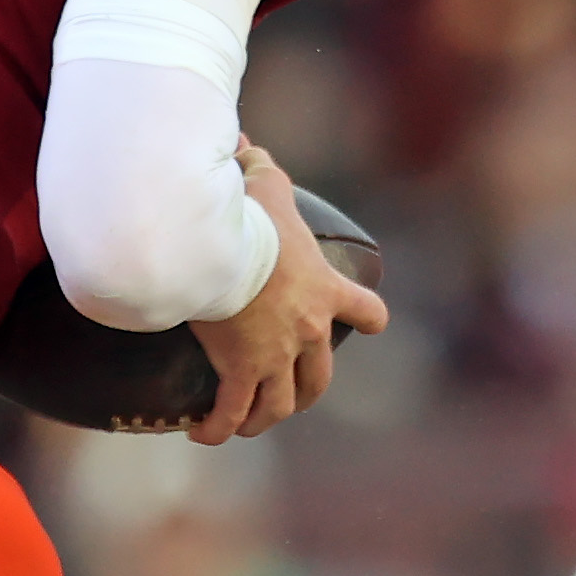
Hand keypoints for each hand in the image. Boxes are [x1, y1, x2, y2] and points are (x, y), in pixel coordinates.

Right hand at [188, 149, 386, 445]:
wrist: (224, 253)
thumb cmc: (246, 217)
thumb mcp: (261, 182)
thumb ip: (258, 165)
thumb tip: (244, 142)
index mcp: (325, 289)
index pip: (369, 311)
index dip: (370, 319)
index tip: (370, 325)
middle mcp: (310, 330)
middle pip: (321, 377)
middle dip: (306, 391)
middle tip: (288, 396)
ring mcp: (277, 356)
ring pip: (283, 403)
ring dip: (266, 417)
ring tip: (245, 423)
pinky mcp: (242, 372)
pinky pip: (234, 413)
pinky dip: (221, 427)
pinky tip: (205, 434)